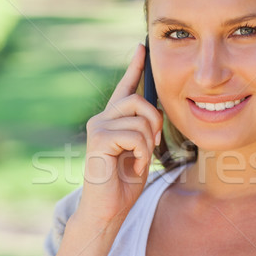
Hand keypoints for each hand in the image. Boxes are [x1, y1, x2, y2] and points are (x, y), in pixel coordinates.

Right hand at [75, 43, 162, 227]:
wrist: (108, 209)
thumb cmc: (124, 184)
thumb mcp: (141, 151)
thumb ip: (145, 130)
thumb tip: (158, 112)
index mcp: (114, 121)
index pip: (126, 88)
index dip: (135, 67)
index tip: (142, 46)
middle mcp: (102, 119)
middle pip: (139, 100)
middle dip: (155, 123)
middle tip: (153, 144)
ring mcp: (98, 128)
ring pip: (140, 120)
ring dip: (148, 145)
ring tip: (139, 162)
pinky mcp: (99, 140)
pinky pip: (134, 136)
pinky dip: (141, 154)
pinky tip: (133, 167)